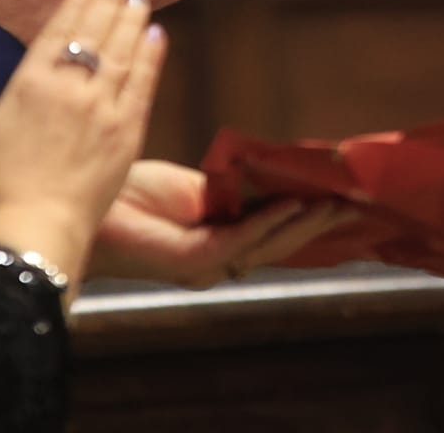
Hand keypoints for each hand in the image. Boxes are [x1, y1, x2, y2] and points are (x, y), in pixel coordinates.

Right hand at [0, 0, 167, 275]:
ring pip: (123, 50)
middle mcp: (71, 85)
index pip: (59, 28)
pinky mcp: (128, 131)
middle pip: (96, 31)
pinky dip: (152, 57)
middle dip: (111, 0)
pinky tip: (158, 37)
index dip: (77, 1)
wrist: (36, 226)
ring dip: (134, 20)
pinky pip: (143, 84)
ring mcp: (103, 107)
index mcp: (31, 82)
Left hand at [86, 159, 355, 285]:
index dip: (309, 216)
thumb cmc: (131, 196)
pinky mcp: (195, 259)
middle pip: (281, 243)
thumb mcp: (193, 187)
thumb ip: (230, 191)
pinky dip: (271, 220)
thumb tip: (270, 178)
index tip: (343, 198)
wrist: (86, 208)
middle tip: (356, 205)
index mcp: (220, 242)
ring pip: (269, 244)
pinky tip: (293, 203)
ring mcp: (209, 264)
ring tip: (335, 203)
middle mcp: (219, 261)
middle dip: (319, 225)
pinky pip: (243, 238)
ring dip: (305, 223)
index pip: (275, 231)